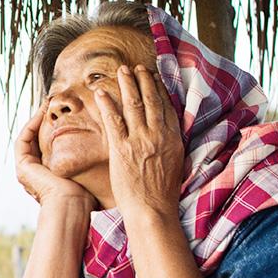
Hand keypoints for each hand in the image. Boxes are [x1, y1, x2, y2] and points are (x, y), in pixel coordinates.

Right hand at [15, 101, 97, 207]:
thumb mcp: (86, 175)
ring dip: (35, 120)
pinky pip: (22, 140)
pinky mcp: (22, 166)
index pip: (47, 147)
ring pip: (27, 138)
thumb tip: (110, 159)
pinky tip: (42, 113)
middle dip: (43, 121)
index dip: (53, 129)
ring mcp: (25, 170)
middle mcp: (33, 173)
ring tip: (46, 104)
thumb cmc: (83, 197)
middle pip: (35, 140)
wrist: (71, 205)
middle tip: (53, 103)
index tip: (64, 114)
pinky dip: (30, 126)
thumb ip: (89, 166)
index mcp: (46, 176)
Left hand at [93, 65, 183, 219]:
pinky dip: (107, 104)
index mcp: (173, 139)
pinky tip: (101, 92)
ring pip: (133, 105)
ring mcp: (140, 141)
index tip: (154, 77)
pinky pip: (113, 121)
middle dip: (143, 80)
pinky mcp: (122, 149)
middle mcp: (158, 135)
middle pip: (151, 100)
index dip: (159, 89)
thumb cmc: (163, 193)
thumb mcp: (176, 163)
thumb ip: (171, 144)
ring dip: (127, 84)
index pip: (167, 107)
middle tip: (137, 68)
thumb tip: (168, 133)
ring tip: (121, 70)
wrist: (153, 210)